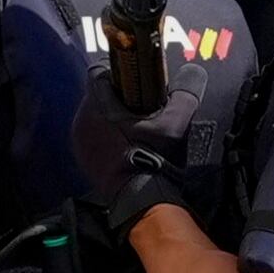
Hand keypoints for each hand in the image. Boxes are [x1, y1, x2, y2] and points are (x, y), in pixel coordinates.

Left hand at [69, 73, 200, 220]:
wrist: (140, 201)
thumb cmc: (154, 159)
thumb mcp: (176, 122)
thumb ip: (185, 92)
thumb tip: (194, 72)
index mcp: (97, 105)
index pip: (99, 71)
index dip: (119, 72)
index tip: (138, 82)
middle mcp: (81, 120)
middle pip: (97, 94)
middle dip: (117, 97)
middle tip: (143, 107)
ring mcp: (79, 142)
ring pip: (94, 116)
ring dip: (111, 117)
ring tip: (137, 128)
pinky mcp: (83, 159)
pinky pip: (93, 136)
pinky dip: (107, 136)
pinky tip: (128, 145)